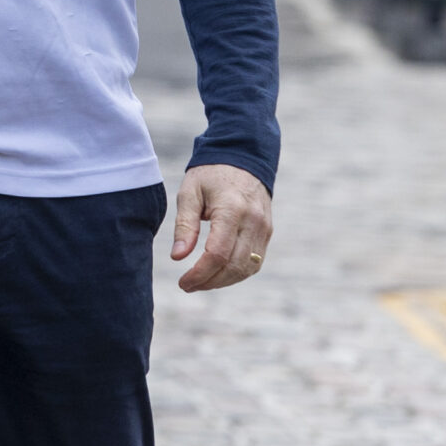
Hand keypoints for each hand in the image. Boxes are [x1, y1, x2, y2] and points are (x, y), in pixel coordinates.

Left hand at [171, 163, 272, 292]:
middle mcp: (253, 221)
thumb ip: (184, 225)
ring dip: (223, 282)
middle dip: (210, 282)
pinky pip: (255, 262)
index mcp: (231, 209)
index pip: (217, 253)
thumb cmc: (210, 176)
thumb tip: (177, 256)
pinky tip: (218, 274)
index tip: (183, 282)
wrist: (243, 159)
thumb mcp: (189, 192)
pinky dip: (237, 273)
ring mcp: (264, 228)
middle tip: (188, 286)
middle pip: (234, 266)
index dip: (200, 274)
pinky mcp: (267, 233)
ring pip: (247, 268)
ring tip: (200, 282)